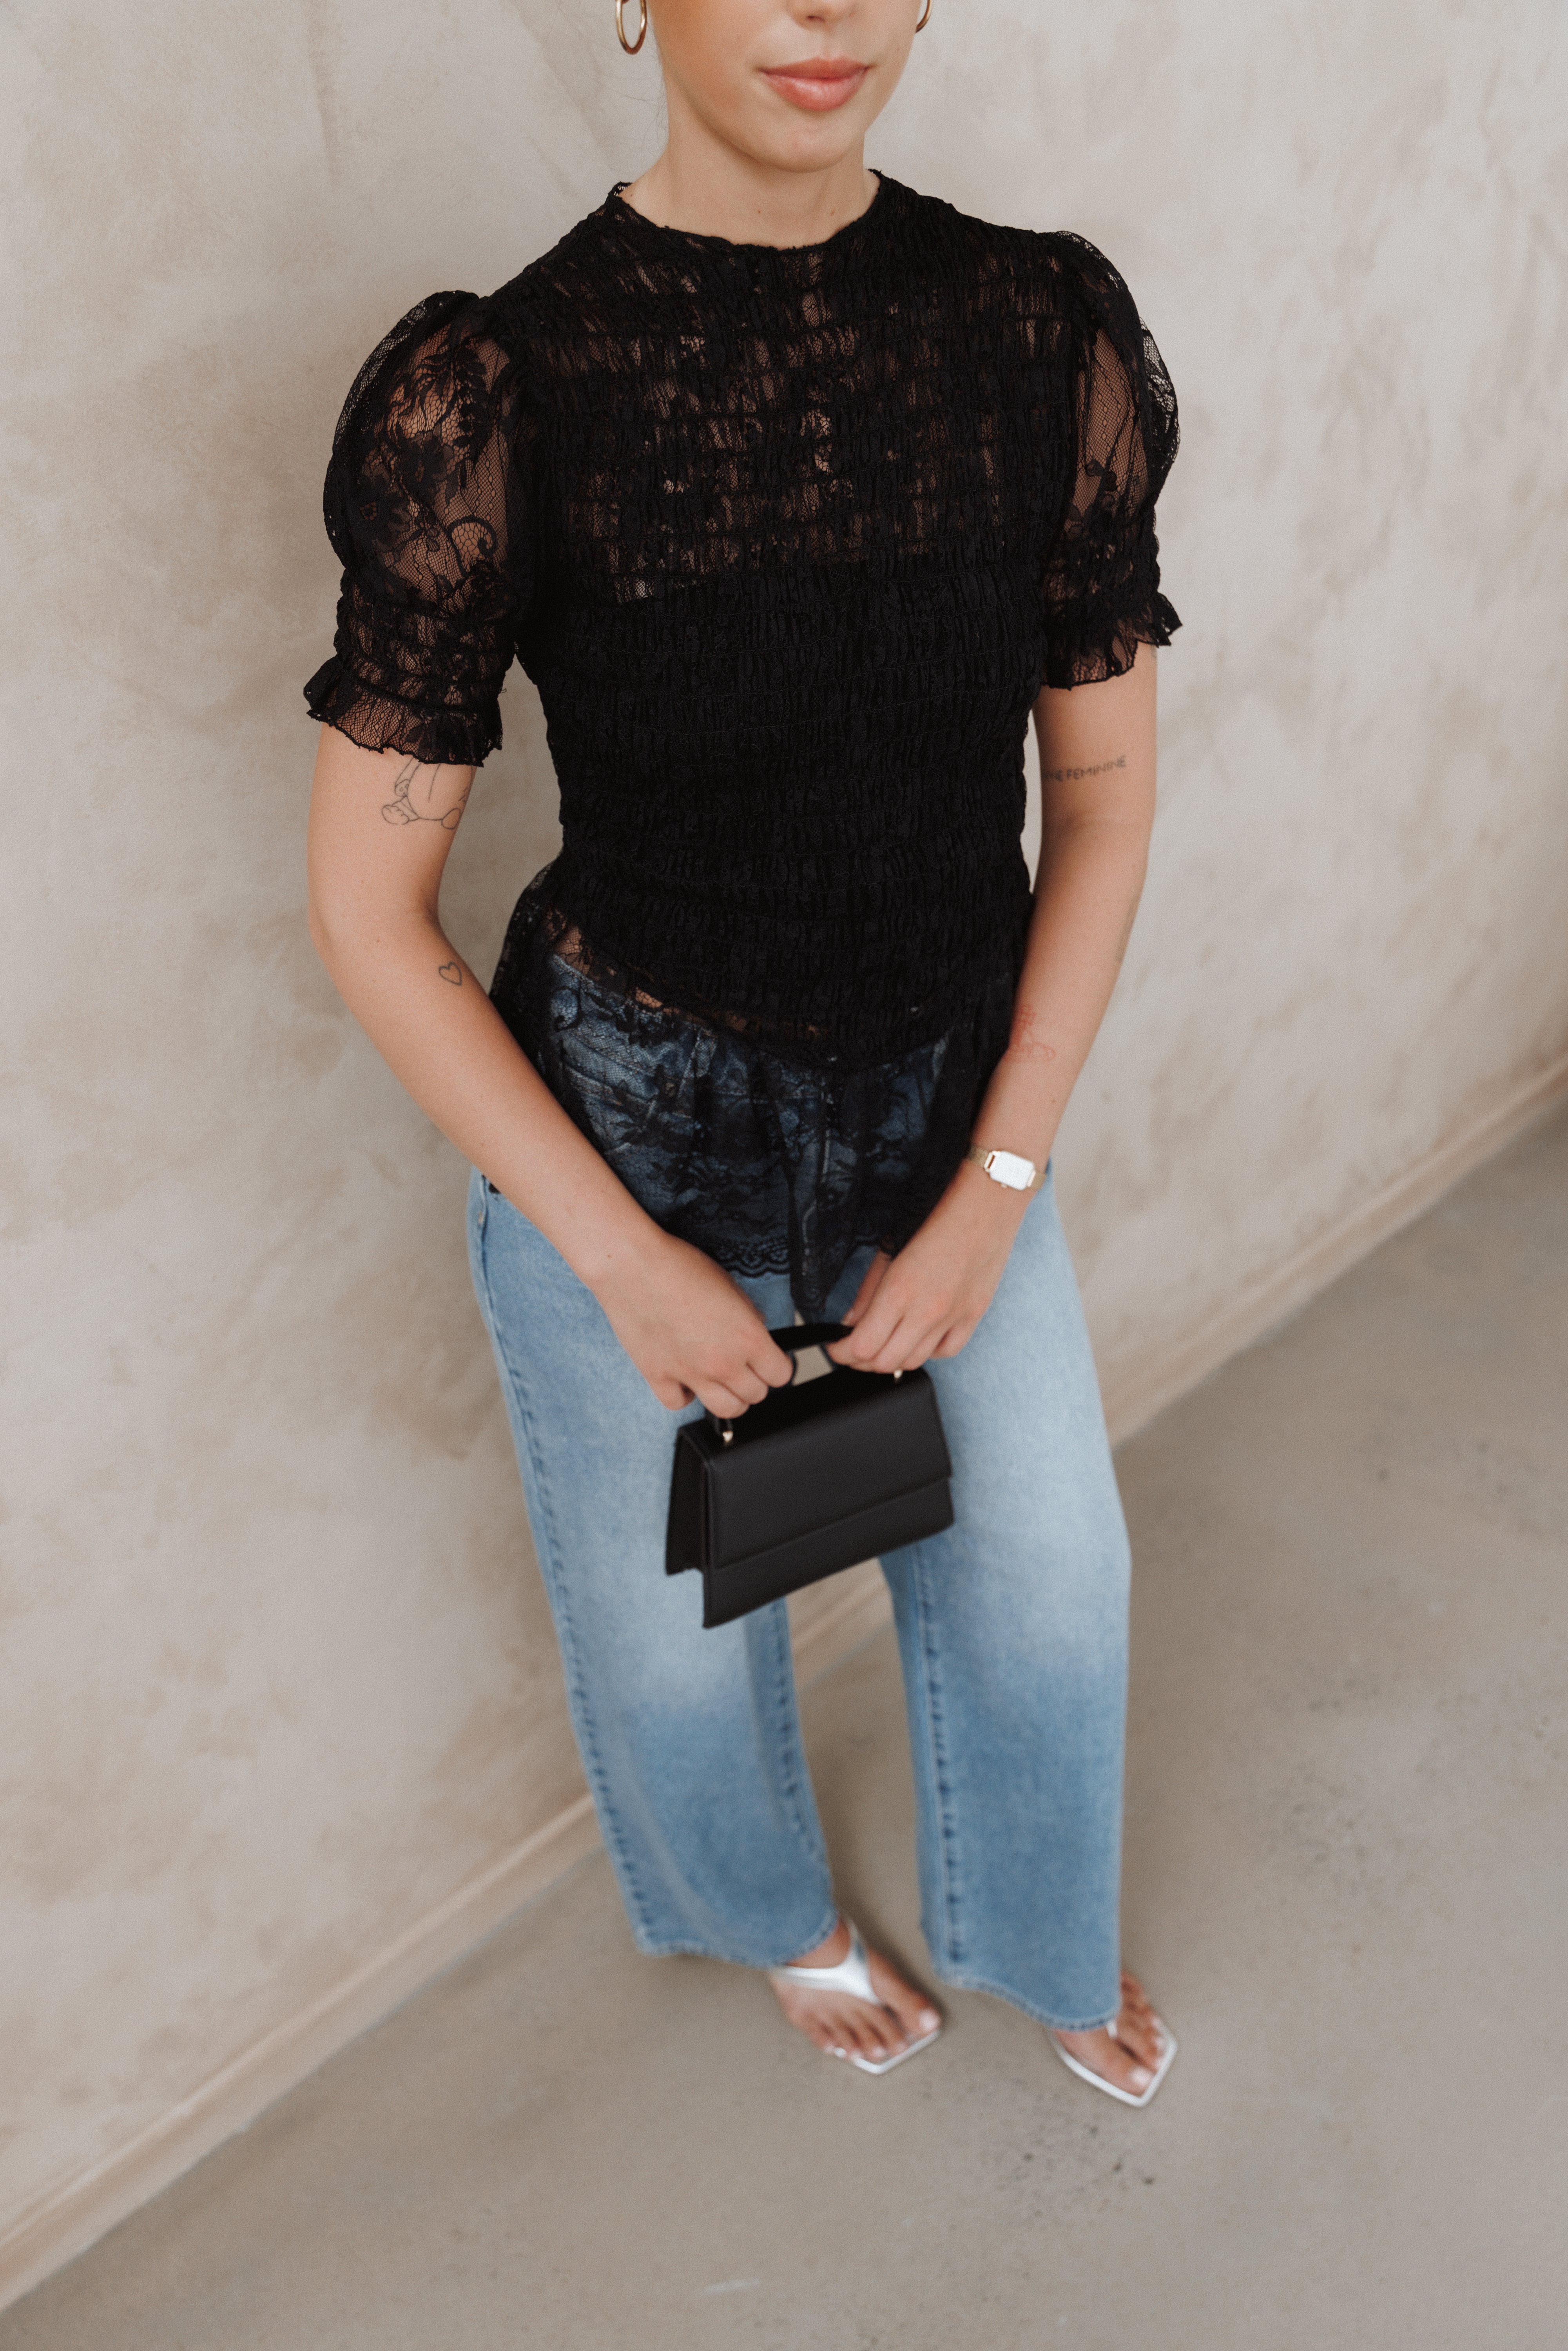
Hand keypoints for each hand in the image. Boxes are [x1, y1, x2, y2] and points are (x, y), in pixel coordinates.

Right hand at [590, 1227, 794, 1415]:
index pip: (781, 1374)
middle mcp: (723, 1362)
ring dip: (729, 1397)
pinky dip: (685, 1395)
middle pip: (756, 1395)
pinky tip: (685, 1378)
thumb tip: (755, 1330)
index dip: (776, 1366)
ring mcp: (690, 1374)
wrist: (632, 1264)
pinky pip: (680, 1404)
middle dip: (754, 1380)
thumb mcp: (729, 1284)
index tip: (769, 1360)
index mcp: (748, 1337)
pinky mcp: (658, 1377)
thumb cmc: (679, 1266)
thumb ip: (748, 1315)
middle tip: (744, 1366)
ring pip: (726, 1410)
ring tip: (721, 1380)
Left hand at [826, 1165, 1029, 1374]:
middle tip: (851, 1349)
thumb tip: (850, 1322)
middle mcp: (927, 1311)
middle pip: (884, 1362)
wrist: (988, 1200)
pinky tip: (918, 1338)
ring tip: (882, 1344)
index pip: (861, 1346)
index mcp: (900, 1291)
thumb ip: (868, 1291)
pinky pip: (946, 1351)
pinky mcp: (974, 1315)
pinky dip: (927, 1351)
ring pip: (913, 1362)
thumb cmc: (938, 1213)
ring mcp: (953, 1317)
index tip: (835, 1347)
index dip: (841, 1353)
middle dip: (860, 1360)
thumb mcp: (891, 1247)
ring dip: (891, 1359)